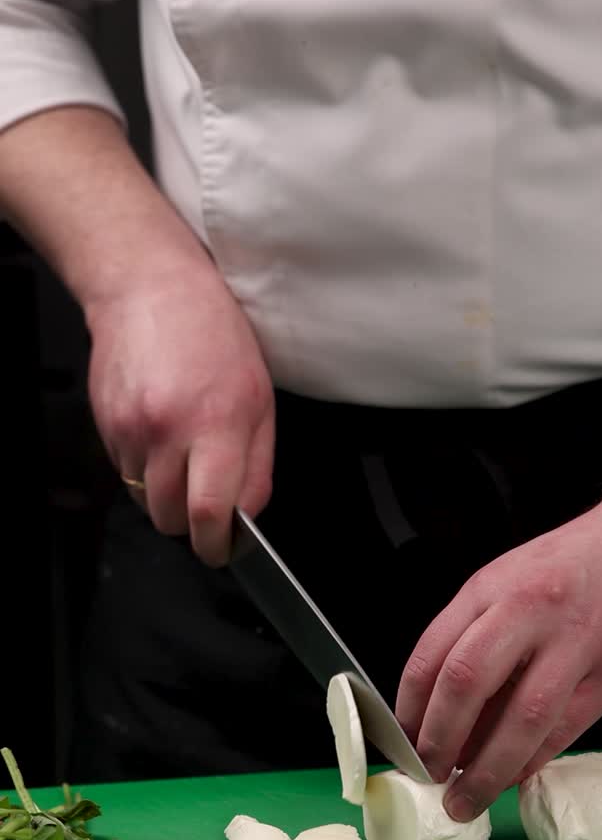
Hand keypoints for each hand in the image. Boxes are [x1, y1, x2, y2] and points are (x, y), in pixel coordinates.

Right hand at [86, 263, 274, 565]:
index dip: (215, 545)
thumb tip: (246, 516)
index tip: (221, 550)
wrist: (150, 289)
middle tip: (206, 507)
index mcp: (218, 424)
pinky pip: (126, 474)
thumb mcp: (260, 400)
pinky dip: (145, 471)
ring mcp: (130, 430)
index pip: (208, 513)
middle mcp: (169, 431)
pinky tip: (161, 436)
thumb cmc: (214, 336)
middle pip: (171, 519)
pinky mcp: (105, 426)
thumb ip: (257, 466)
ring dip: (167, 498)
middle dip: (191, 525)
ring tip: (184, 459)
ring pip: (146, 501)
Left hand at [396, 490, 601, 820]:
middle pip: (467, 683)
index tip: (402, 744)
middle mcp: (529, 610)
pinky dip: (530, 762)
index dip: (409, 710)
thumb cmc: (571, 568)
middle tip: (428, 775)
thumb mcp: (508, 582)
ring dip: (486, 770)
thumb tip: (437, 715)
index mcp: (491, 588)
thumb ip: (473, 637)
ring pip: (521, 719)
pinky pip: (563, 731)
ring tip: (465, 799)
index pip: (432, 655)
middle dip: (440, 741)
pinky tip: (511, 777)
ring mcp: (575, 642)